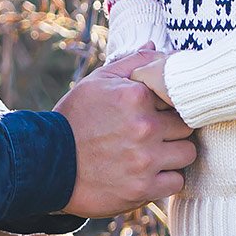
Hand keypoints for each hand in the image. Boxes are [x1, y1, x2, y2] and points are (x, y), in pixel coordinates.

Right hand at [55, 57, 194, 220]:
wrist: (47, 165)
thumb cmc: (74, 120)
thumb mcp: (97, 83)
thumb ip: (131, 63)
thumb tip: (155, 47)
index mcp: (136, 96)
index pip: (179, 95)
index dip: (171, 104)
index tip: (160, 111)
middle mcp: (145, 127)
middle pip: (187, 125)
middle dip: (175, 129)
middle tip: (157, 133)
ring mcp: (145, 160)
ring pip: (187, 153)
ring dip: (174, 154)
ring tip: (154, 154)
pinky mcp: (143, 188)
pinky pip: (176, 182)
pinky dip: (166, 179)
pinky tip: (148, 173)